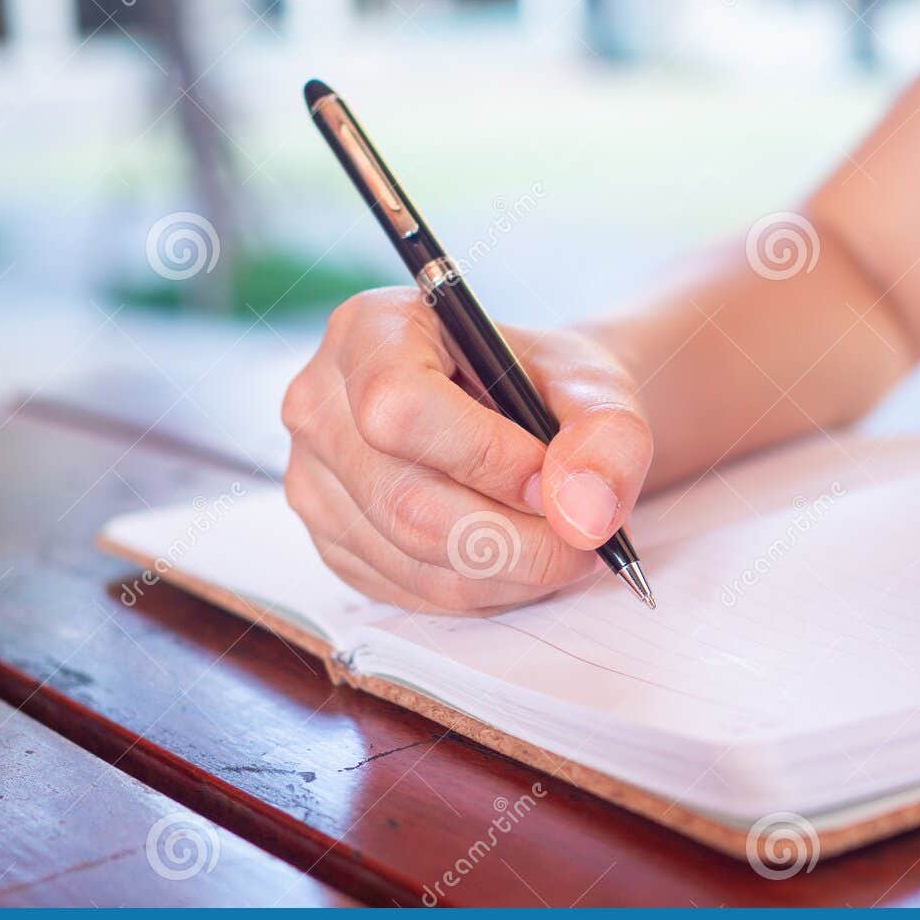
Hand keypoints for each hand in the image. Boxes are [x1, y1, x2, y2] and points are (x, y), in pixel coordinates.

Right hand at [281, 288, 652, 612]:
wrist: (528, 414)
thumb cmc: (548, 386)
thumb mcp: (596, 387)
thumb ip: (606, 436)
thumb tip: (582, 512)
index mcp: (371, 329)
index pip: (400, 408)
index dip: (486, 457)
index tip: (550, 476)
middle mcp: (320, 400)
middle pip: (407, 503)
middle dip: (516, 538)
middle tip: (586, 538)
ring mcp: (314, 477)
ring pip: (413, 559)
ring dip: (509, 571)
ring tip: (564, 546)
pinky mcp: (332, 540)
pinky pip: (410, 591)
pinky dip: (484, 589)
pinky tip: (519, 559)